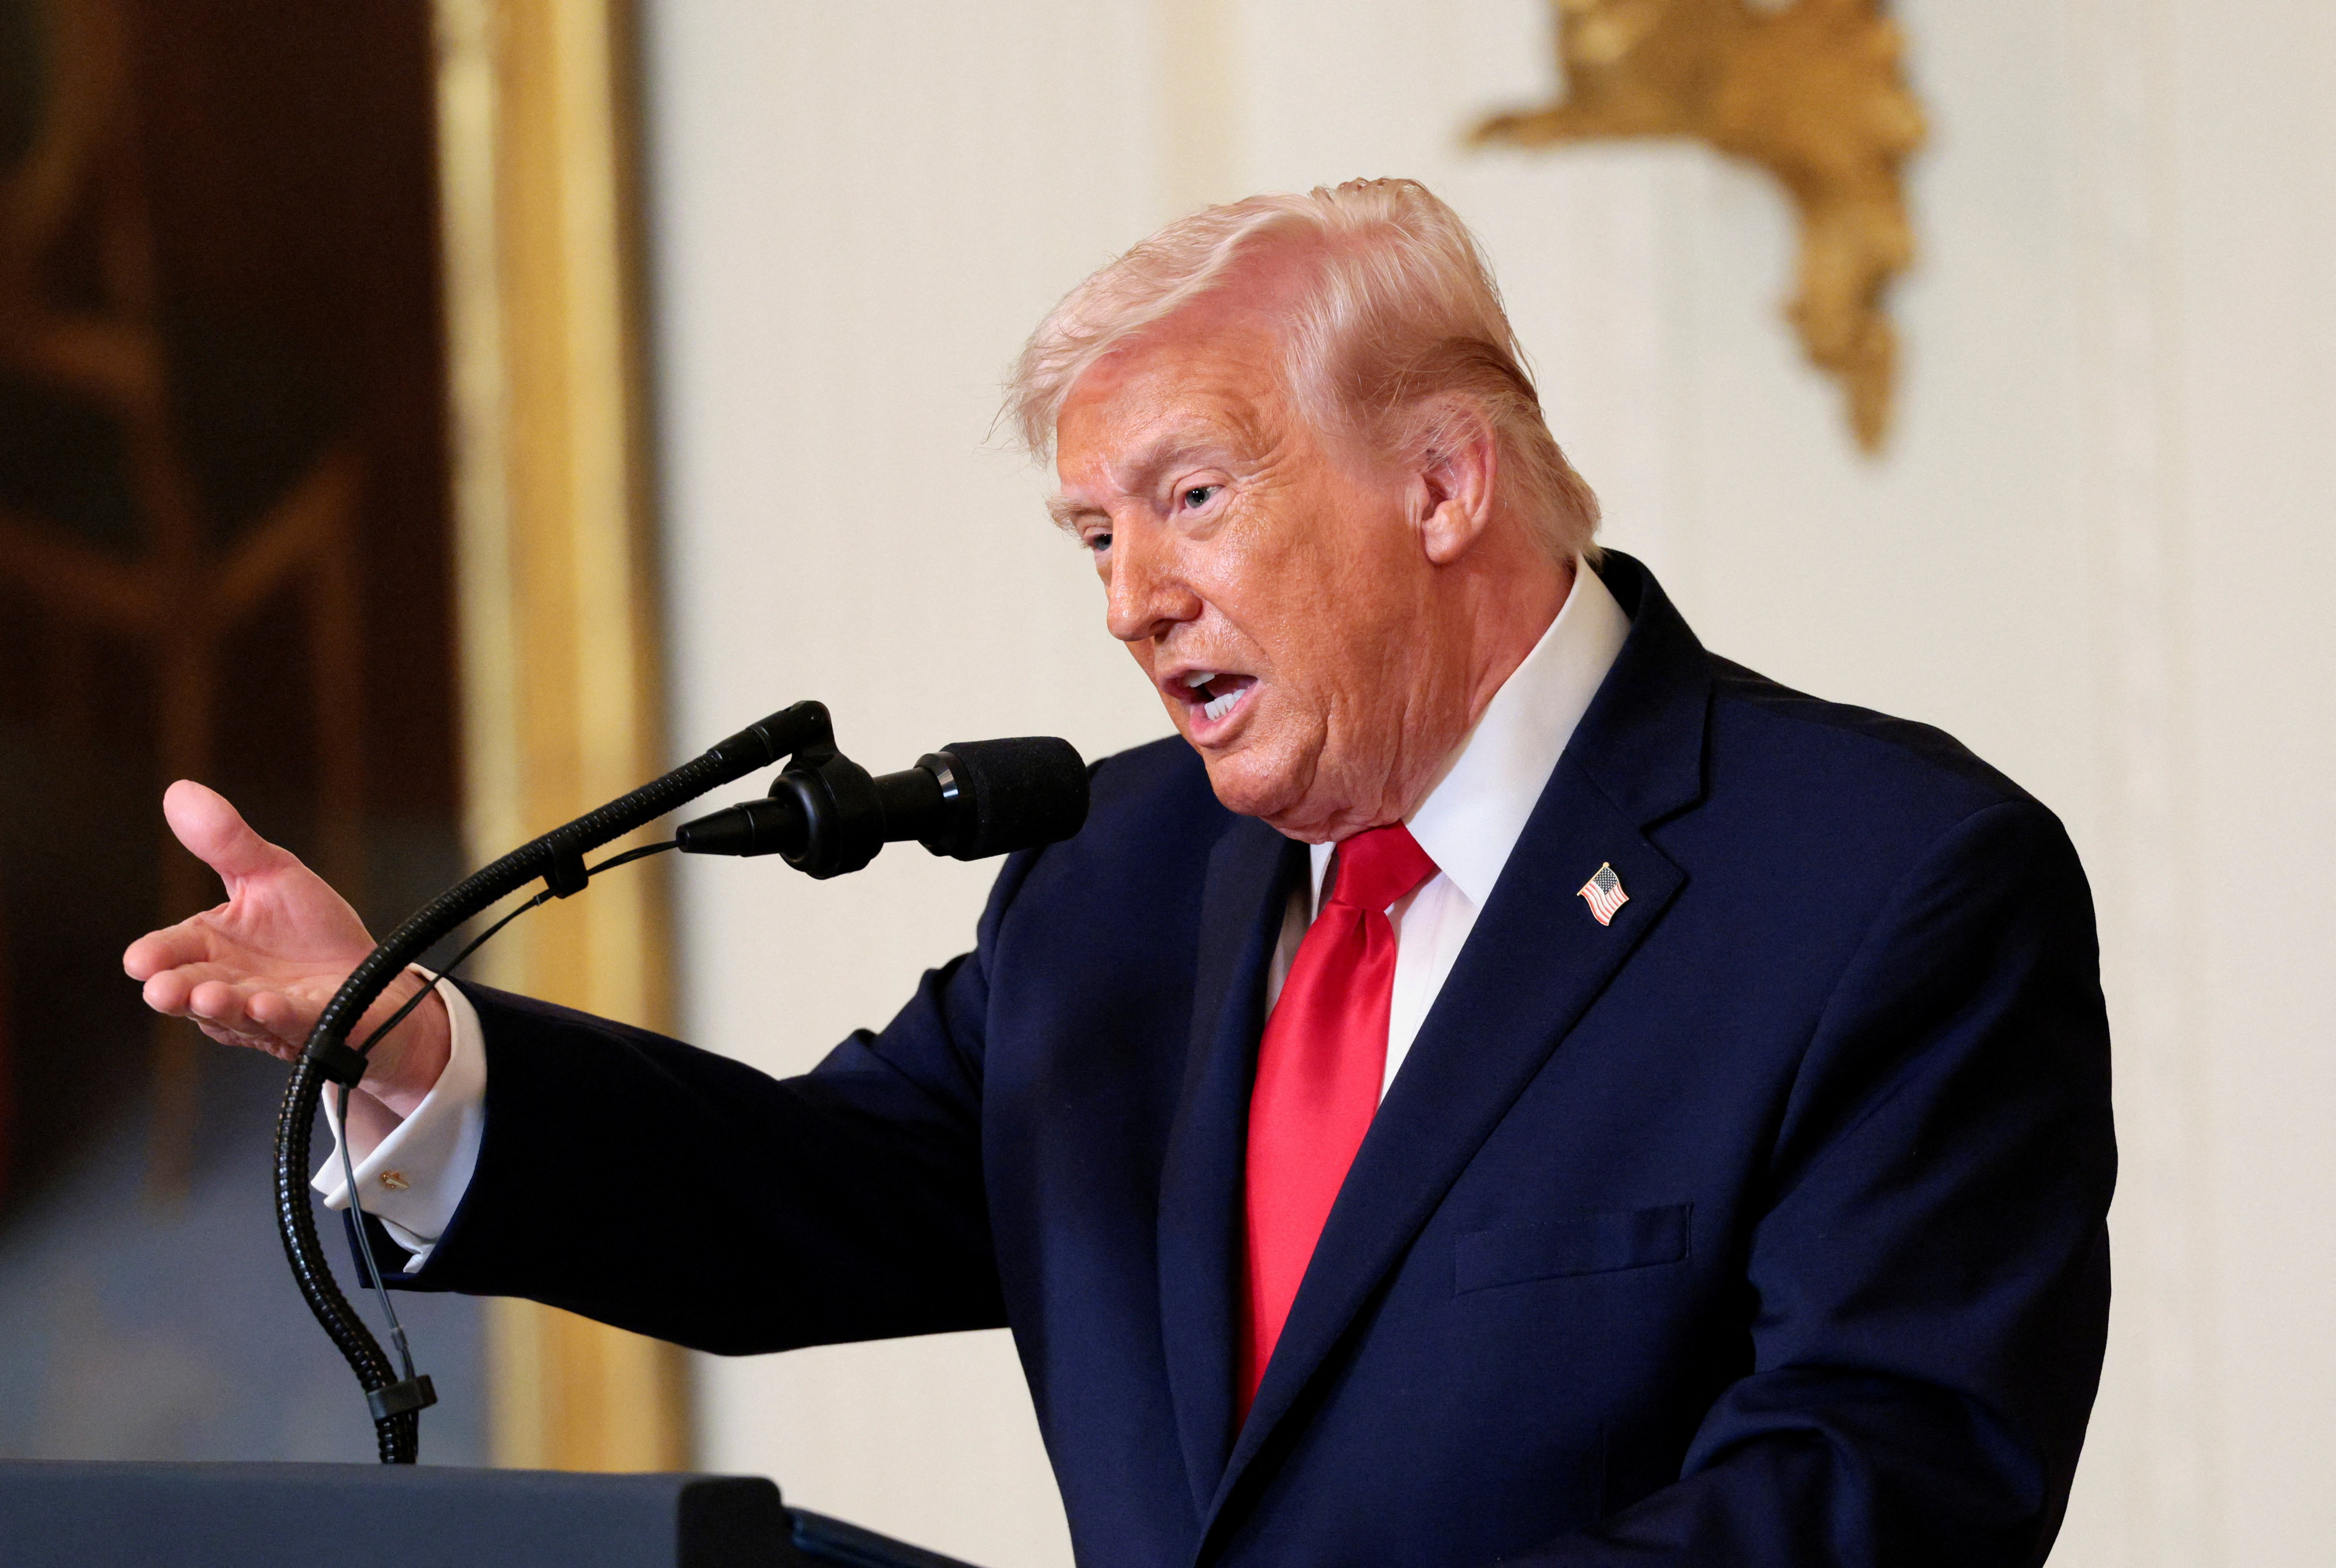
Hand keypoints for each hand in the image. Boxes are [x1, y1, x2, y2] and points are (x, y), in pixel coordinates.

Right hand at [123, 781, 450, 1121]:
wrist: (373, 976)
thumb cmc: (311, 932)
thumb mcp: (272, 874)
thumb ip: (227, 842)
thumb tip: (180, 791)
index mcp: (212, 948)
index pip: (172, 952)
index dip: (155, 957)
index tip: (141, 961)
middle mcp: (230, 985)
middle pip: (191, 991)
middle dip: (176, 991)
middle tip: (163, 989)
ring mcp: (267, 1013)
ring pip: (235, 1015)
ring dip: (222, 1007)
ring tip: (209, 996)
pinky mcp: (311, 1026)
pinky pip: (290, 1023)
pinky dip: (277, 1016)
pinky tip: (268, 1005)